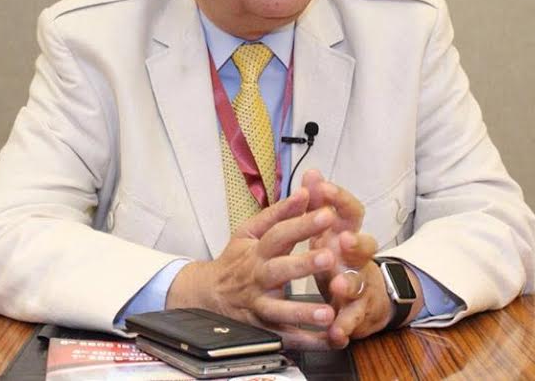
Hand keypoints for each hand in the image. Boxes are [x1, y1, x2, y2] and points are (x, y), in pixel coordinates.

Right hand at [165, 187, 338, 349]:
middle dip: (302, 264)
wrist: (206, 295)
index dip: (302, 224)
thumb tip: (306, 192)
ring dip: (303, 312)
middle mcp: (257, 278)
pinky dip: (307, 342)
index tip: (327, 214)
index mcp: (256, 251)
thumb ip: (280, 214)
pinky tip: (329, 339)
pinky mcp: (261, 330)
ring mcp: (257, 306)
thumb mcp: (250, 232)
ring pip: (279, 311)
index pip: (279, 234)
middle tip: (328, 257)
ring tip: (327, 312)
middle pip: (278, 270)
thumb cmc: (235, 260)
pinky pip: (284, 339)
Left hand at [300, 170, 395, 345]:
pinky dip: (344, 327)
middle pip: (366, 246)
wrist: (369, 298)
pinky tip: (335, 334)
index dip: (339, 198)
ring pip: (360, 284)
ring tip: (337, 286)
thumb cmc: (341, 258)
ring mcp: (362, 286)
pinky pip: (353, 321)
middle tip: (342, 240)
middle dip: (355, 242)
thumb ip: (320, 203)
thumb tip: (311, 172)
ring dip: (349, 284)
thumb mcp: (330, 230)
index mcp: (349, 234)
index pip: (352, 212)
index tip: (323, 187)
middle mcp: (359, 258)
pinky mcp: (360, 313)